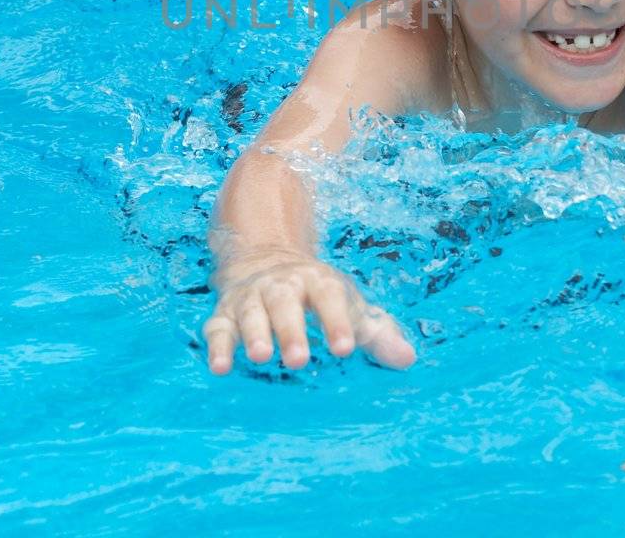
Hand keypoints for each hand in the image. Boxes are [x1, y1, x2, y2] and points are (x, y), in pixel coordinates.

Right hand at [201, 250, 416, 374]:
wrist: (265, 257)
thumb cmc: (319, 296)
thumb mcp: (350, 308)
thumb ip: (378, 334)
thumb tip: (407, 359)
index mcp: (318, 282)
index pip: (329, 298)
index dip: (337, 322)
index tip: (346, 349)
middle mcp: (282, 286)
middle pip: (286, 303)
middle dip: (291, 330)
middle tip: (299, 360)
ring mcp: (252, 298)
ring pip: (252, 313)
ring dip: (255, 334)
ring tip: (261, 357)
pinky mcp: (226, 314)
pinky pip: (218, 328)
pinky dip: (217, 347)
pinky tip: (221, 368)